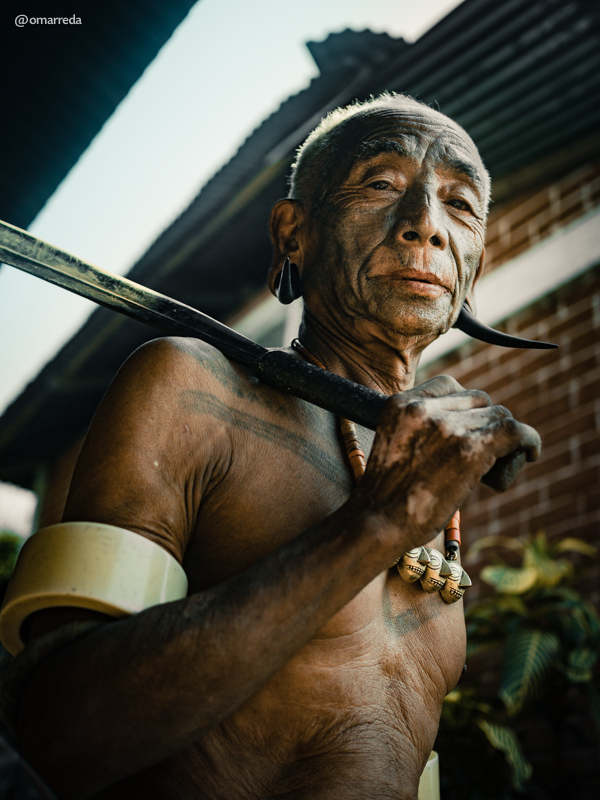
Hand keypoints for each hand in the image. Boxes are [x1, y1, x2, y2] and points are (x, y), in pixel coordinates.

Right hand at [353, 375, 540, 546]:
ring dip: (506, 435)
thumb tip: (457, 430)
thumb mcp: (392, 443)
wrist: (378, 522)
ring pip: (498, 415)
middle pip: (478, 398)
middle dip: (487, 420)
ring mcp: (447, 427)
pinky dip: (528, 440)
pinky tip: (530, 452)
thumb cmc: (385, 495)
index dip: (466, 405)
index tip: (470, 426)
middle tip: (489, 447)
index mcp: (401, 403)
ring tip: (506, 456)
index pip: (449, 385)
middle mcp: (423, 408)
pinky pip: (515, 432)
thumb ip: (419, 428)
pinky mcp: (470, 449)